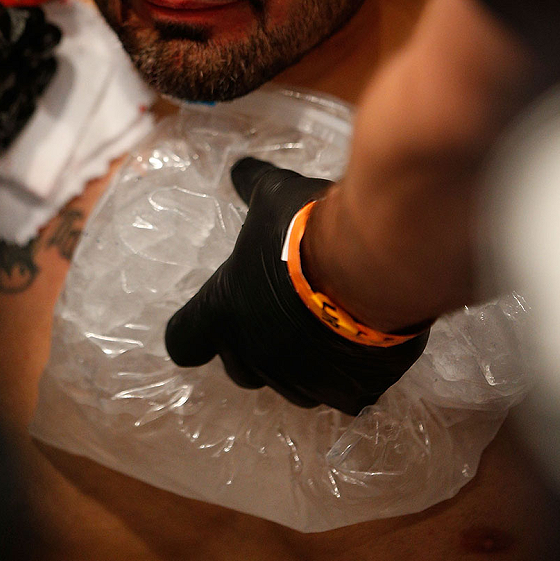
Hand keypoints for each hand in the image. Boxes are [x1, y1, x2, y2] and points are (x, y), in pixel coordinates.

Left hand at [165, 158, 429, 414]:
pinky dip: (349, 373)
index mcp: (225, 314)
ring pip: (293, 385)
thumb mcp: (275, 195)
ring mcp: (303, 381)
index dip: (195, 331)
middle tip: (284, 311)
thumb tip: (239, 168)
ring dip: (303, 364)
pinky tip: (363, 341)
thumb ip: (254, 186)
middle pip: (240, 368)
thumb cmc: (311, 228)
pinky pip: (341, 392)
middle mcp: (255, 356)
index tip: (212, 318)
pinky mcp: (349, 392)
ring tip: (328, 325)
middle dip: (256, 346)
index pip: (183, 341)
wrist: (376, 263)